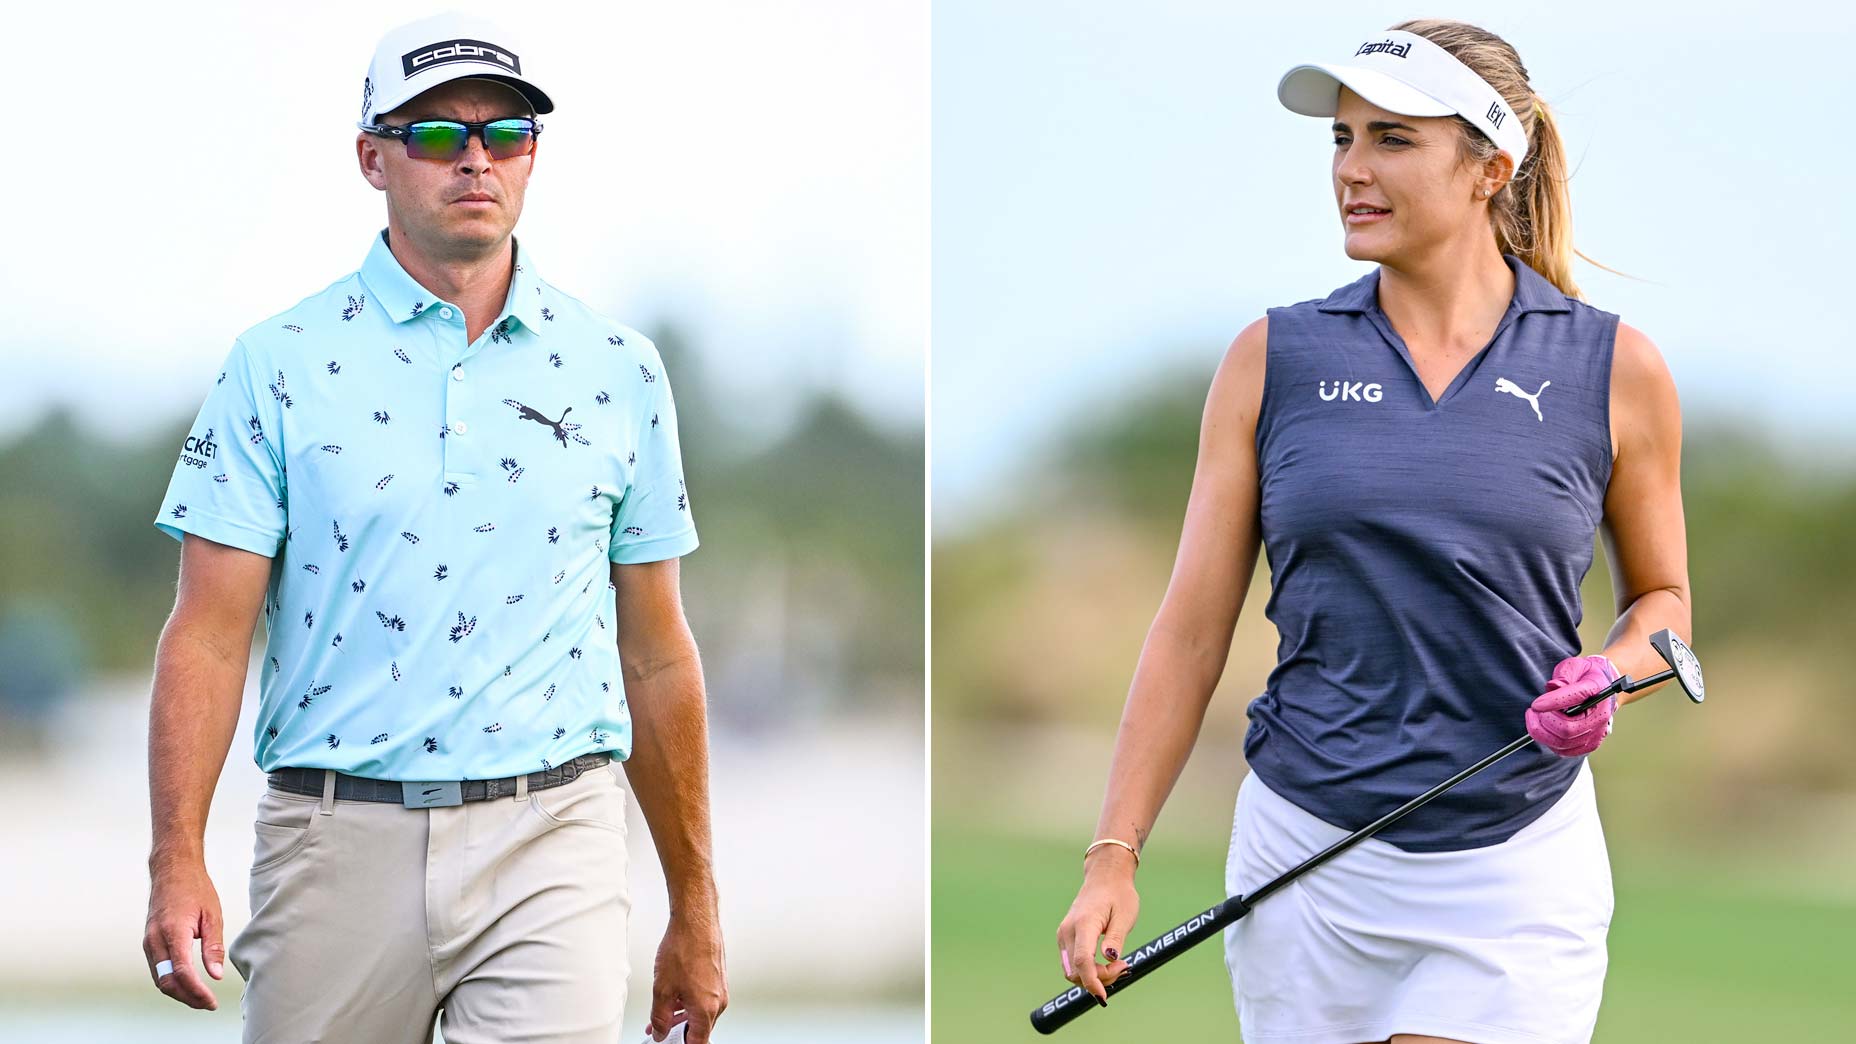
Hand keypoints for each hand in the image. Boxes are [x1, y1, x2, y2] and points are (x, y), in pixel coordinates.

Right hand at [143, 859, 225, 1009]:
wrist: (172, 870)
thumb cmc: (195, 888)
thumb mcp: (212, 915)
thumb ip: (213, 947)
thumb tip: (215, 975)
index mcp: (173, 931)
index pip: (181, 972)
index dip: (196, 991)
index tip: (211, 1002)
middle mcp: (155, 939)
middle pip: (167, 982)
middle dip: (187, 998)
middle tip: (208, 1004)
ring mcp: (148, 941)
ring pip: (159, 979)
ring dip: (179, 992)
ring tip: (201, 999)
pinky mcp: (148, 942)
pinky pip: (157, 970)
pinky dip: (171, 981)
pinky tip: (187, 985)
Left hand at [645, 909, 726, 1042]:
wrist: (696, 921)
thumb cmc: (684, 949)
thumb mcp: (662, 989)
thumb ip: (660, 1017)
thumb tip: (660, 1032)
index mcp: (707, 1009)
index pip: (697, 1043)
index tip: (669, 1042)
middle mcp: (719, 1002)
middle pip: (700, 1029)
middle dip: (678, 1031)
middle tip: (659, 1029)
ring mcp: (721, 989)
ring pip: (702, 1013)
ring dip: (683, 1016)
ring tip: (663, 1011)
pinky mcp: (719, 978)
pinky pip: (705, 998)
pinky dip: (690, 1001)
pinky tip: (675, 995)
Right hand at [1054, 848, 1139, 1005]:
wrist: (1104, 877)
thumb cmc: (1118, 894)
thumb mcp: (1125, 915)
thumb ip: (1116, 939)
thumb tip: (1110, 960)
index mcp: (1084, 923)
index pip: (1083, 961)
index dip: (1092, 982)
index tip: (1104, 997)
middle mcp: (1068, 930)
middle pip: (1077, 970)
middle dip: (1099, 979)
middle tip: (1124, 967)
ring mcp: (1063, 935)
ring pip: (1072, 971)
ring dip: (1093, 976)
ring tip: (1117, 966)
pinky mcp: (1065, 938)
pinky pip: (1073, 963)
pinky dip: (1088, 970)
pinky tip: (1105, 964)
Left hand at [1525, 654, 1620, 756]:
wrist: (1603, 687)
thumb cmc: (1586, 676)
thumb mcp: (1574, 666)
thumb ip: (1564, 675)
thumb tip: (1553, 686)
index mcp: (1597, 691)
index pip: (1574, 699)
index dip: (1551, 703)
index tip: (1535, 705)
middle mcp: (1599, 716)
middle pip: (1566, 729)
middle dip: (1543, 721)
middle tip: (1533, 711)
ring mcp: (1596, 732)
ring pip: (1563, 743)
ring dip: (1542, 732)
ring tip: (1536, 718)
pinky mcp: (1589, 744)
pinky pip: (1565, 751)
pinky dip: (1549, 742)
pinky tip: (1544, 729)